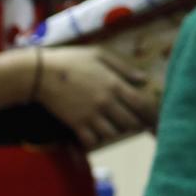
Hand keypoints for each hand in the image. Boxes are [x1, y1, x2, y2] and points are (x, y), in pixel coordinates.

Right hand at [36, 46, 157, 148]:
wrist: (39, 74)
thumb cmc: (70, 60)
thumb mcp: (99, 55)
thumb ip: (123, 67)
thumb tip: (143, 79)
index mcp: (114, 84)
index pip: (142, 104)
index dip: (152, 114)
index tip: (155, 118)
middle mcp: (106, 102)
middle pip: (130, 122)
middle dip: (134, 123)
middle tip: (132, 121)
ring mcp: (91, 115)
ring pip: (113, 133)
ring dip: (115, 130)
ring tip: (111, 124)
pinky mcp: (76, 124)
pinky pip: (93, 140)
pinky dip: (96, 139)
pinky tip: (94, 131)